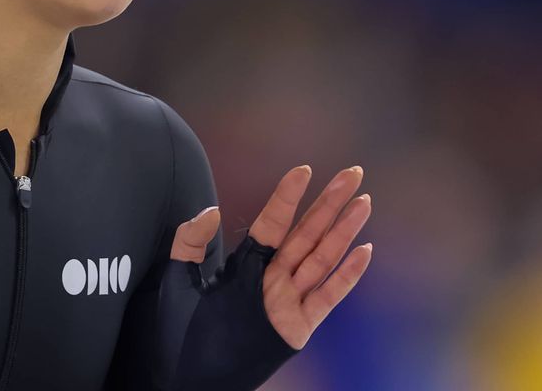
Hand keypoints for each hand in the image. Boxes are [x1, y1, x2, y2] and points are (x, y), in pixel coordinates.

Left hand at [170, 165, 371, 349]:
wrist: (188, 378)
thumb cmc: (179, 331)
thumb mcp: (178, 279)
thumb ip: (190, 241)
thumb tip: (213, 210)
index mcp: (246, 262)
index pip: (273, 221)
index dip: (288, 196)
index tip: (303, 170)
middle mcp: (272, 276)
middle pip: (307, 232)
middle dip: (330, 202)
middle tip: (352, 173)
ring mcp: (288, 300)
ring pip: (323, 258)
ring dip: (344, 231)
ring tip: (363, 202)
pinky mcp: (298, 326)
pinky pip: (327, 297)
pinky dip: (347, 276)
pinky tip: (364, 252)